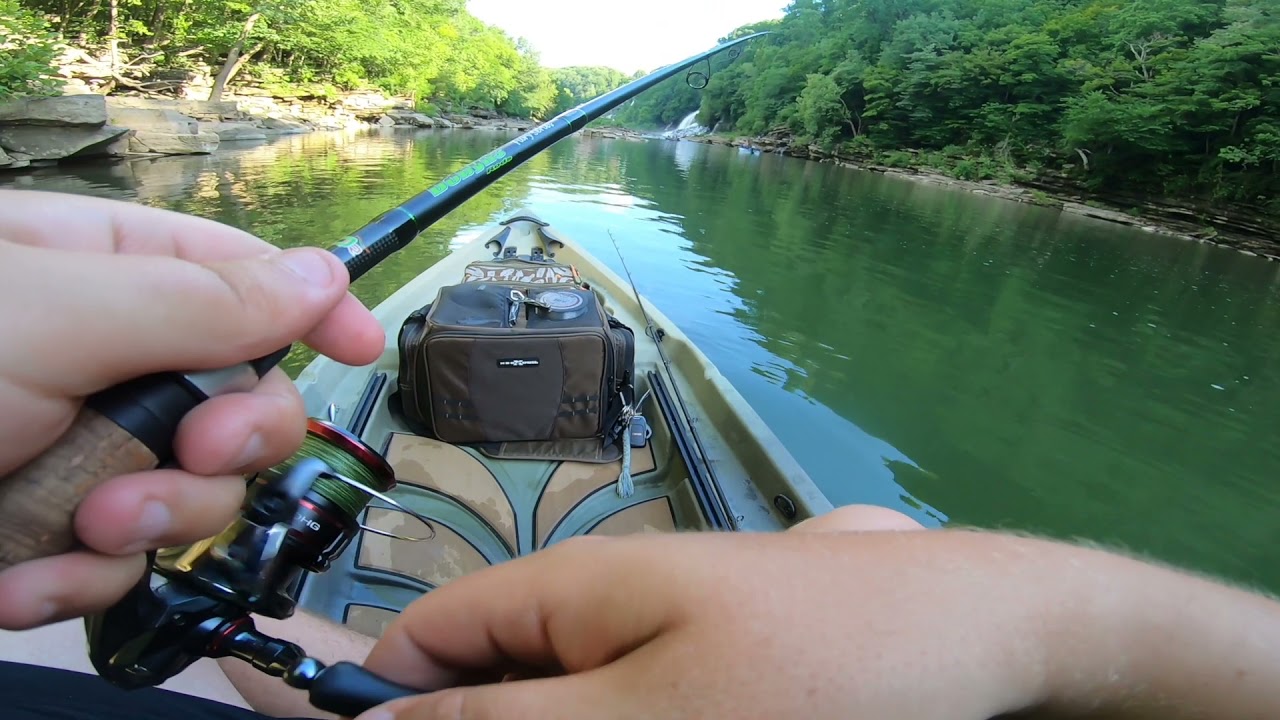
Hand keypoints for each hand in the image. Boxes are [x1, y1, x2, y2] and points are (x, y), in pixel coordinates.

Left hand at [0, 190, 383, 629]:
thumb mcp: (43, 313)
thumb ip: (194, 299)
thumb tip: (319, 276)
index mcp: (93, 270)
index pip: (236, 275)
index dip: (307, 309)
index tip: (357, 349)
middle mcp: (94, 359)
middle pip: (235, 400)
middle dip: (220, 445)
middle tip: (186, 455)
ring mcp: (72, 451)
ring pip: (187, 495)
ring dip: (143, 521)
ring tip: (71, 523)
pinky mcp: (40, 534)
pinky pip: (116, 563)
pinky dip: (73, 579)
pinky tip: (14, 574)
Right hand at [358, 530, 1279, 719]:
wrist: (978, 634)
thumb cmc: (816, 671)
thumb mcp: (653, 713)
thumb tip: (388, 717)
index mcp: (572, 587)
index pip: (430, 636)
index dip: (385, 701)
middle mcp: (607, 601)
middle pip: (494, 677)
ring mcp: (665, 633)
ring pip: (567, 703)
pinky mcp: (714, 666)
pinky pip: (636, 707)